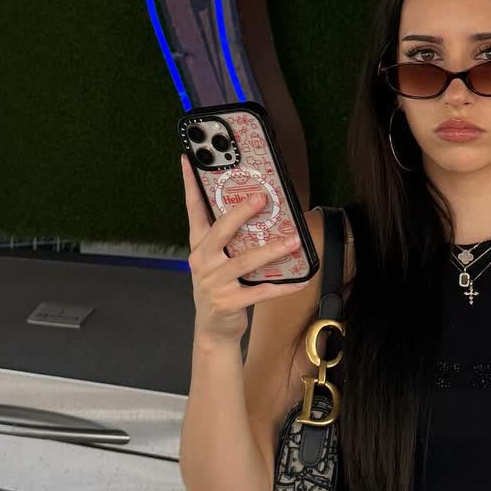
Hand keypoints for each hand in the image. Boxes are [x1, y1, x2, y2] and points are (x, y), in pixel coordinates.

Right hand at [180, 155, 310, 346]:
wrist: (213, 329)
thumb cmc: (220, 287)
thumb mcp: (215, 261)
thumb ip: (228, 238)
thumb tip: (255, 208)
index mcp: (199, 246)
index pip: (193, 211)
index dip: (190, 185)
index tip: (189, 160)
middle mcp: (202, 261)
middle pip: (220, 231)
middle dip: (240, 213)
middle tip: (260, 198)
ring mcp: (213, 283)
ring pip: (244, 261)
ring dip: (270, 251)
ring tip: (293, 241)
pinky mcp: (228, 303)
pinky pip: (260, 292)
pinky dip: (282, 287)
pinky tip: (300, 281)